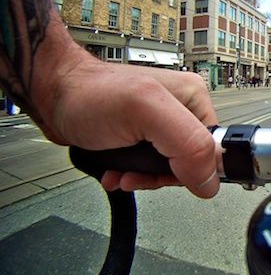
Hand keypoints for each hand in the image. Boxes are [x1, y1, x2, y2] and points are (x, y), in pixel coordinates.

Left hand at [34, 43, 220, 198]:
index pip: (212, 150)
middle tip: (138, 173)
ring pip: (170, 170)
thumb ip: (187, 143)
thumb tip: (210, 181)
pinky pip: (150, 169)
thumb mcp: (145, 111)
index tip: (163, 172)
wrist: (53, 95)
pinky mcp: (143, 138)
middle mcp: (182, 111)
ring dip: (144, 179)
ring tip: (123, 173)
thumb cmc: (89, 93)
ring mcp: (162, 125)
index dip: (191, 169)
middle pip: (191, 163)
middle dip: (162, 177)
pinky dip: (133, 176)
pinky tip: (117, 172)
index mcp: (195, 99)